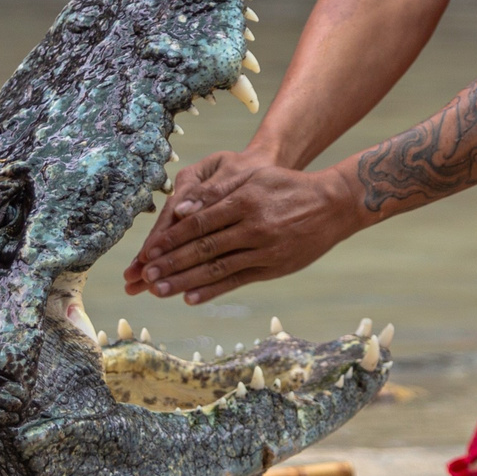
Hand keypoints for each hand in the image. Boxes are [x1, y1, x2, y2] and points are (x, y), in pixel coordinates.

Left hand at [121, 153, 365, 303]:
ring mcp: (263, 250)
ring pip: (216, 268)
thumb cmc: (286, 186)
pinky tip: (190, 297)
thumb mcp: (252, 177)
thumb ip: (216, 191)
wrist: (332, 205)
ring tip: (158, 290)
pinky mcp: (272, 268)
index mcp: (244, 201)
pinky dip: (212, 290)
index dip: (170, 238)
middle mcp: (252, 227)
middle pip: (202, 248)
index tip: (147, 250)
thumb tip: (180, 208)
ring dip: (184, 280)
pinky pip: (236, 280)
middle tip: (144, 275)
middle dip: (170, 263)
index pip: (198, 223)